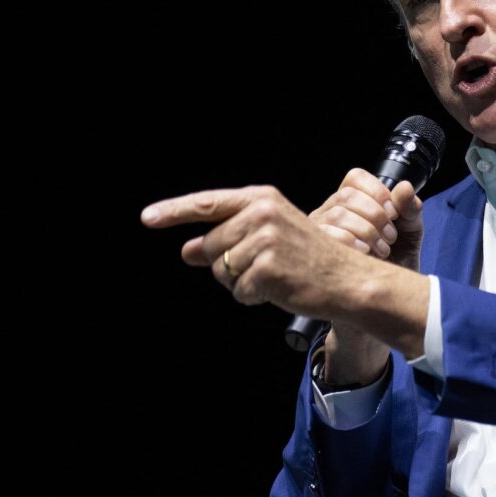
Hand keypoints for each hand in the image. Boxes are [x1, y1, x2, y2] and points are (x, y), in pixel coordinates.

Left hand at [140, 185, 363, 316]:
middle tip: (261, 269)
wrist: (348, 280)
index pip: (208, 204)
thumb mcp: (269, 238)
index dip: (174, 211)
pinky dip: (253, 297)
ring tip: (273, 278)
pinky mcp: (267, 268)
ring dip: (241, 283)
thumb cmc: (309, 259)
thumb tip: (187, 250)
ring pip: (222, 271)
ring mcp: (265, 240)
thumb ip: (228, 238)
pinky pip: (238, 291)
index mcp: (262, 199)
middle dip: (225, 265)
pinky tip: (278, 289)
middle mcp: (262, 213)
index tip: (147, 218)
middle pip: (211, 246)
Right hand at [307, 169, 423, 383]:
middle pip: (346, 196)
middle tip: (390, 238)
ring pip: (337, 215)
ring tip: (380, 251)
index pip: (354, 179)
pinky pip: (328, 236)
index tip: (393, 214)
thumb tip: (405, 188)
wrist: (378, 308)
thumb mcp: (408, 237)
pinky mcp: (311, 256)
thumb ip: (410, 212)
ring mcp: (315, 235)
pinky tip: (365, 257)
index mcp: (349, 204)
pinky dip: (354, 244)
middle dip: (376, 216)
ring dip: (367, 232)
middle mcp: (328, 215)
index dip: (377, 191)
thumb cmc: (389, 269)